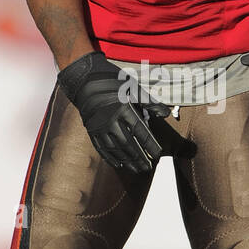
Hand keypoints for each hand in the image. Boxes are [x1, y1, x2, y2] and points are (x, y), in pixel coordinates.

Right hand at [57, 51, 170, 172]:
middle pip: (127, 144)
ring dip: (127, 160)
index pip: (139, 131)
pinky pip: (101, 148)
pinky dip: (110, 157)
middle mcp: (110, 120)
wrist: (83, 79)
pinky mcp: (91, 130)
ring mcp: (99, 127)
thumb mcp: (132, 87)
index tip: (157, 154)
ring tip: (137, 169)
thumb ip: (150, 102)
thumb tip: (166, 114)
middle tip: (148, 167)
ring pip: (115, 148)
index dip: (149, 144)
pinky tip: (119, 164)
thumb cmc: (111, 81)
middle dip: (139, 157)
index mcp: (122, 109)